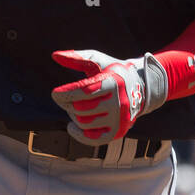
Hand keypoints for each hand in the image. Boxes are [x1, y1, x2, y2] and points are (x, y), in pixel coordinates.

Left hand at [50, 49, 167, 144]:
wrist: (140, 88)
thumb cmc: (113, 72)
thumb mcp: (98, 61)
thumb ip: (77, 58)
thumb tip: (55, 55)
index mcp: (113, 83)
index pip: (84, 91)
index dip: (65, 93)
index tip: (55, 93)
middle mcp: (119, 102)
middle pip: (81, 108)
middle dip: (68, 103)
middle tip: (65, 98)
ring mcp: (119, 118)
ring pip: (84, 122)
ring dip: (73, 115)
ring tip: (74, 106)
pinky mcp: (118, 131)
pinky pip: (92, 138)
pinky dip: (78, 134)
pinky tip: (71, 126)